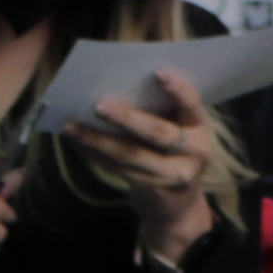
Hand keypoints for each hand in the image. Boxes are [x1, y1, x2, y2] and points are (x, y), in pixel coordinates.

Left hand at [59, 77, 222, 265]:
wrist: (178, 201)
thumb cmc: (171, 148)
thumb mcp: (176, 127)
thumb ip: (158, 109)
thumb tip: (114, 86)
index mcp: (200, 127)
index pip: (192, 105)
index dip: (177, 90)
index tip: (157, 72)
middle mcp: (194, 152)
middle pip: (157, 133)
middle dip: (125, 118)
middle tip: (97, 106)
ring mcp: (174, 175)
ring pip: (131, 155)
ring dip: (97, 140)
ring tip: (71, 126)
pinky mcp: (153, 190)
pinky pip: (119, 170)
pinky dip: (95, 155)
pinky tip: (77, 143)